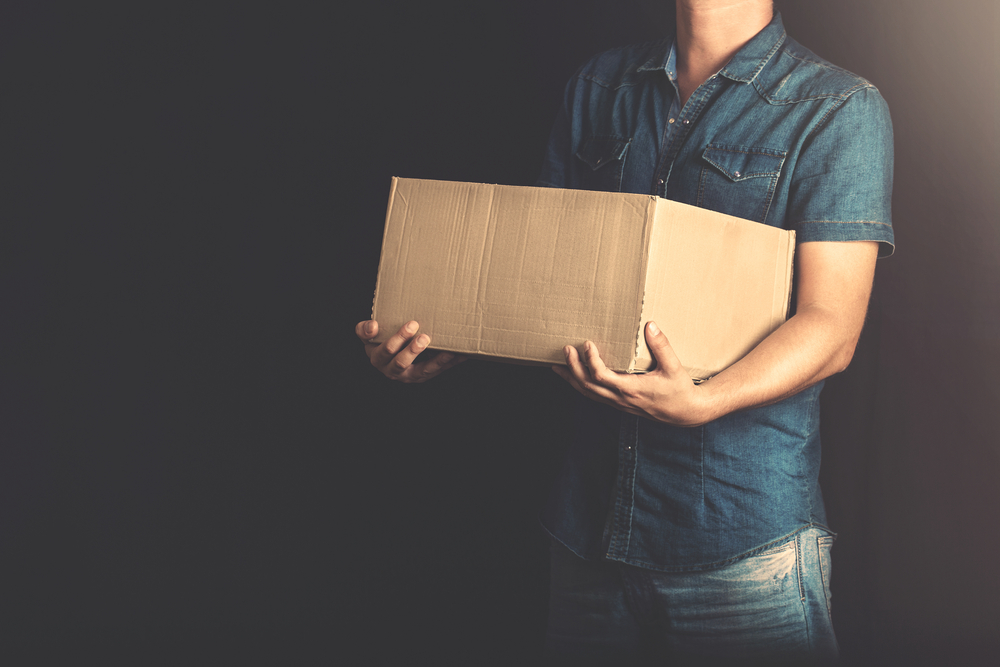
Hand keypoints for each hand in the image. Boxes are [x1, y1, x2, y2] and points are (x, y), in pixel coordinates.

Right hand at [356, 320, 466, 382]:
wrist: (387, 356)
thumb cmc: (379, 341)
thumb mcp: (367, 337)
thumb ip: (364, 330)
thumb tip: (373, 326)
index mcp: (378, 359)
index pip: (387, 350)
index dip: (398, 338)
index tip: (412, 324)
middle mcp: (393, 371)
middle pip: (402, 363)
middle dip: (414, 350)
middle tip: (425, 337)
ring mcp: (410, 375)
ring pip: (424, 371)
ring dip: (437, 361)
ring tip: (449, 351)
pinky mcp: (424, 376)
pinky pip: (438, 371)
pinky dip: (450, 363)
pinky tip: (462, 354)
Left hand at [553, 321, 714, 426]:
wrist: (686, 413)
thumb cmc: (680, 390)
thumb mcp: (674, 367)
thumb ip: (662, 346)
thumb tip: (650, 325)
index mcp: (632, 389)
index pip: (602, 376)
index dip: (591, 361)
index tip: (588, 344)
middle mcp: (621, 399)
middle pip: (588, 386)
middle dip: (574, 368)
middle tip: (566, 350)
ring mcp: (619, 404)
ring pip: (588, 394)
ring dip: (572, 379)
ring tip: (558, 366)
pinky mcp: (620, 405)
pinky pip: (595, 397)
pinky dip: (581, 387)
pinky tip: (575, 379)